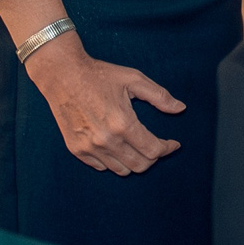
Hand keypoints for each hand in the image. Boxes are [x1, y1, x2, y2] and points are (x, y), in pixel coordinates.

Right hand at [24, 43, 183, 174]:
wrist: (63, 74)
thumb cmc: (100, 75)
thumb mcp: (134, 79)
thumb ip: (160, 96)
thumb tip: (180, 108)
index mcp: (123, 124)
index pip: (153, 150)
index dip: (167, 148)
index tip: (173, 144)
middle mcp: (106, 140)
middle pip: (140, 166)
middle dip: (153, 158)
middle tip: (157, 145)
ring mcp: (89, 147)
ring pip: (121, 170)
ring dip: (134, 161)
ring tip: (138, 147)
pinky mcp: (76, 149)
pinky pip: (101, 166)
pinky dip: (114, 161)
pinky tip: (118, 147)